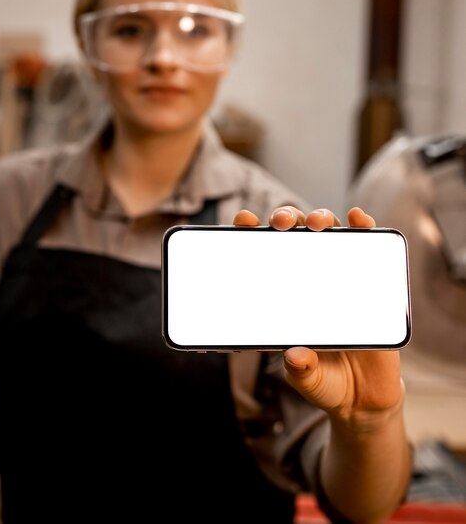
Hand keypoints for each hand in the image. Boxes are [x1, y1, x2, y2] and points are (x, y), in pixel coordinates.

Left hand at [233, 206, 404, 427]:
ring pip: (328, 234)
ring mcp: (337, 276)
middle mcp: (307, 277)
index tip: (243, 221)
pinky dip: (364, 228)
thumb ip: (300, 369)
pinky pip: (367, 248)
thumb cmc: (323, 378)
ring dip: (321, 219)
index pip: (262, 253)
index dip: (250, 233)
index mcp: (282, 293)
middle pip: (294, 234)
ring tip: (317, 224)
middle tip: (280, 224)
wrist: (363, 395)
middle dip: (285, 218)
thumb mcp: (306, 376)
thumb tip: (297, 356)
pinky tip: (359, 218)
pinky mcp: (370, 282)